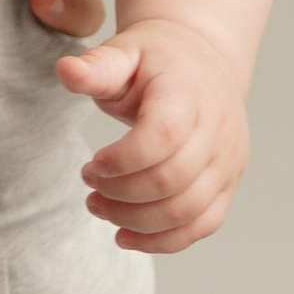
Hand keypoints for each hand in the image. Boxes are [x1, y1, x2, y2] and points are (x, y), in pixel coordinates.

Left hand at [54, 13, 248, 253]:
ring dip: (136, 221)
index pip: (164, 136)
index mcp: (188, 93)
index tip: (91, 164)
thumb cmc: (155, 62)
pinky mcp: (229, 183)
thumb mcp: (124, 52)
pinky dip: (164, 241)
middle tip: (89, 187)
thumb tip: (65, 71)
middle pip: (171, 180)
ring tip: (100, 208)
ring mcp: (228, 160)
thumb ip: (97, 66)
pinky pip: (203, 225)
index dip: (122, 160)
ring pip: (187, 211)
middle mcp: (217, 129)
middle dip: (120, 194)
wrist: (203, 62)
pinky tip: (126, 235)